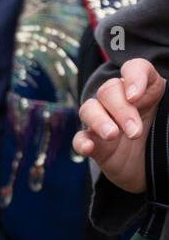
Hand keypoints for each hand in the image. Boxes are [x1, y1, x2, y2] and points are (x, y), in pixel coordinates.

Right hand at [73, 59, 165, 194]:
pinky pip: (79, 137)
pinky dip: (81, 141)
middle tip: (135, 132)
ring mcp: (103, 122)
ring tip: (112, 135)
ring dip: (99, 120)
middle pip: (108, 90)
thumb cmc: (163, 139)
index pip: (135, 69)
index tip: (135, 96)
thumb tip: (158, 109)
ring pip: (89, 108)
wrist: (152, 170)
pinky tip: (88, 147)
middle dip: (121, 110)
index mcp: (143, 93)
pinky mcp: (93, 143)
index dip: (134, 77)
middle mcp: (119, 103)